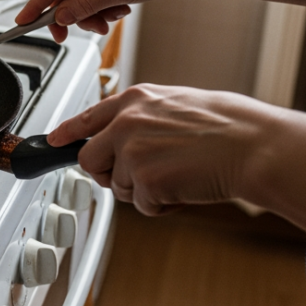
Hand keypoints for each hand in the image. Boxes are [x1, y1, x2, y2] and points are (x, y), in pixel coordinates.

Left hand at [50, 84, 286, 214]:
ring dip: (146, 191)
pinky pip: (142, 205)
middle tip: (143, 176)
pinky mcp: (144, 180)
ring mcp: (132, 151)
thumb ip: (141, 118)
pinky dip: (163, 205)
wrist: (253, 146)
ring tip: (180, 174)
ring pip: (120, 187)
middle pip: (90, 161)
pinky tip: (185, 187)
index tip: (52, 141)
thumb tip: (119, 136)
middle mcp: (126, 122)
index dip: (66, 134)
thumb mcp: (175, 105)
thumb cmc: (226, 127)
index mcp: (134, 100)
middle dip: (111, 175)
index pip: (86, 119)